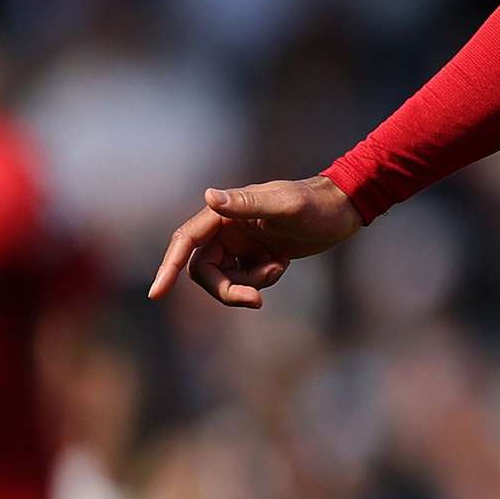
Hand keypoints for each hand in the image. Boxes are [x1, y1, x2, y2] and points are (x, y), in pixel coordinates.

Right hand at [149, 175, 363, 310]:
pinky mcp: (254, 255)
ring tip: (278, 268)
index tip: (156, 294)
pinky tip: (281, 263)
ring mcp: (239, 243)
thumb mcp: (285, 205)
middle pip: (203, 270)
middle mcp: (225, 227)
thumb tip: (209, 197)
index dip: (167, 267)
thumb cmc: (315, 204)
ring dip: (248, 284)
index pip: (185, 241)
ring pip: (224, 278)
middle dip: (227, 289)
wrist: (343, 210)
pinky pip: (245, 280)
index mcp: (223, 213)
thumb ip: (246, 203)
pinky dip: (261, 280)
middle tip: (257, 300)